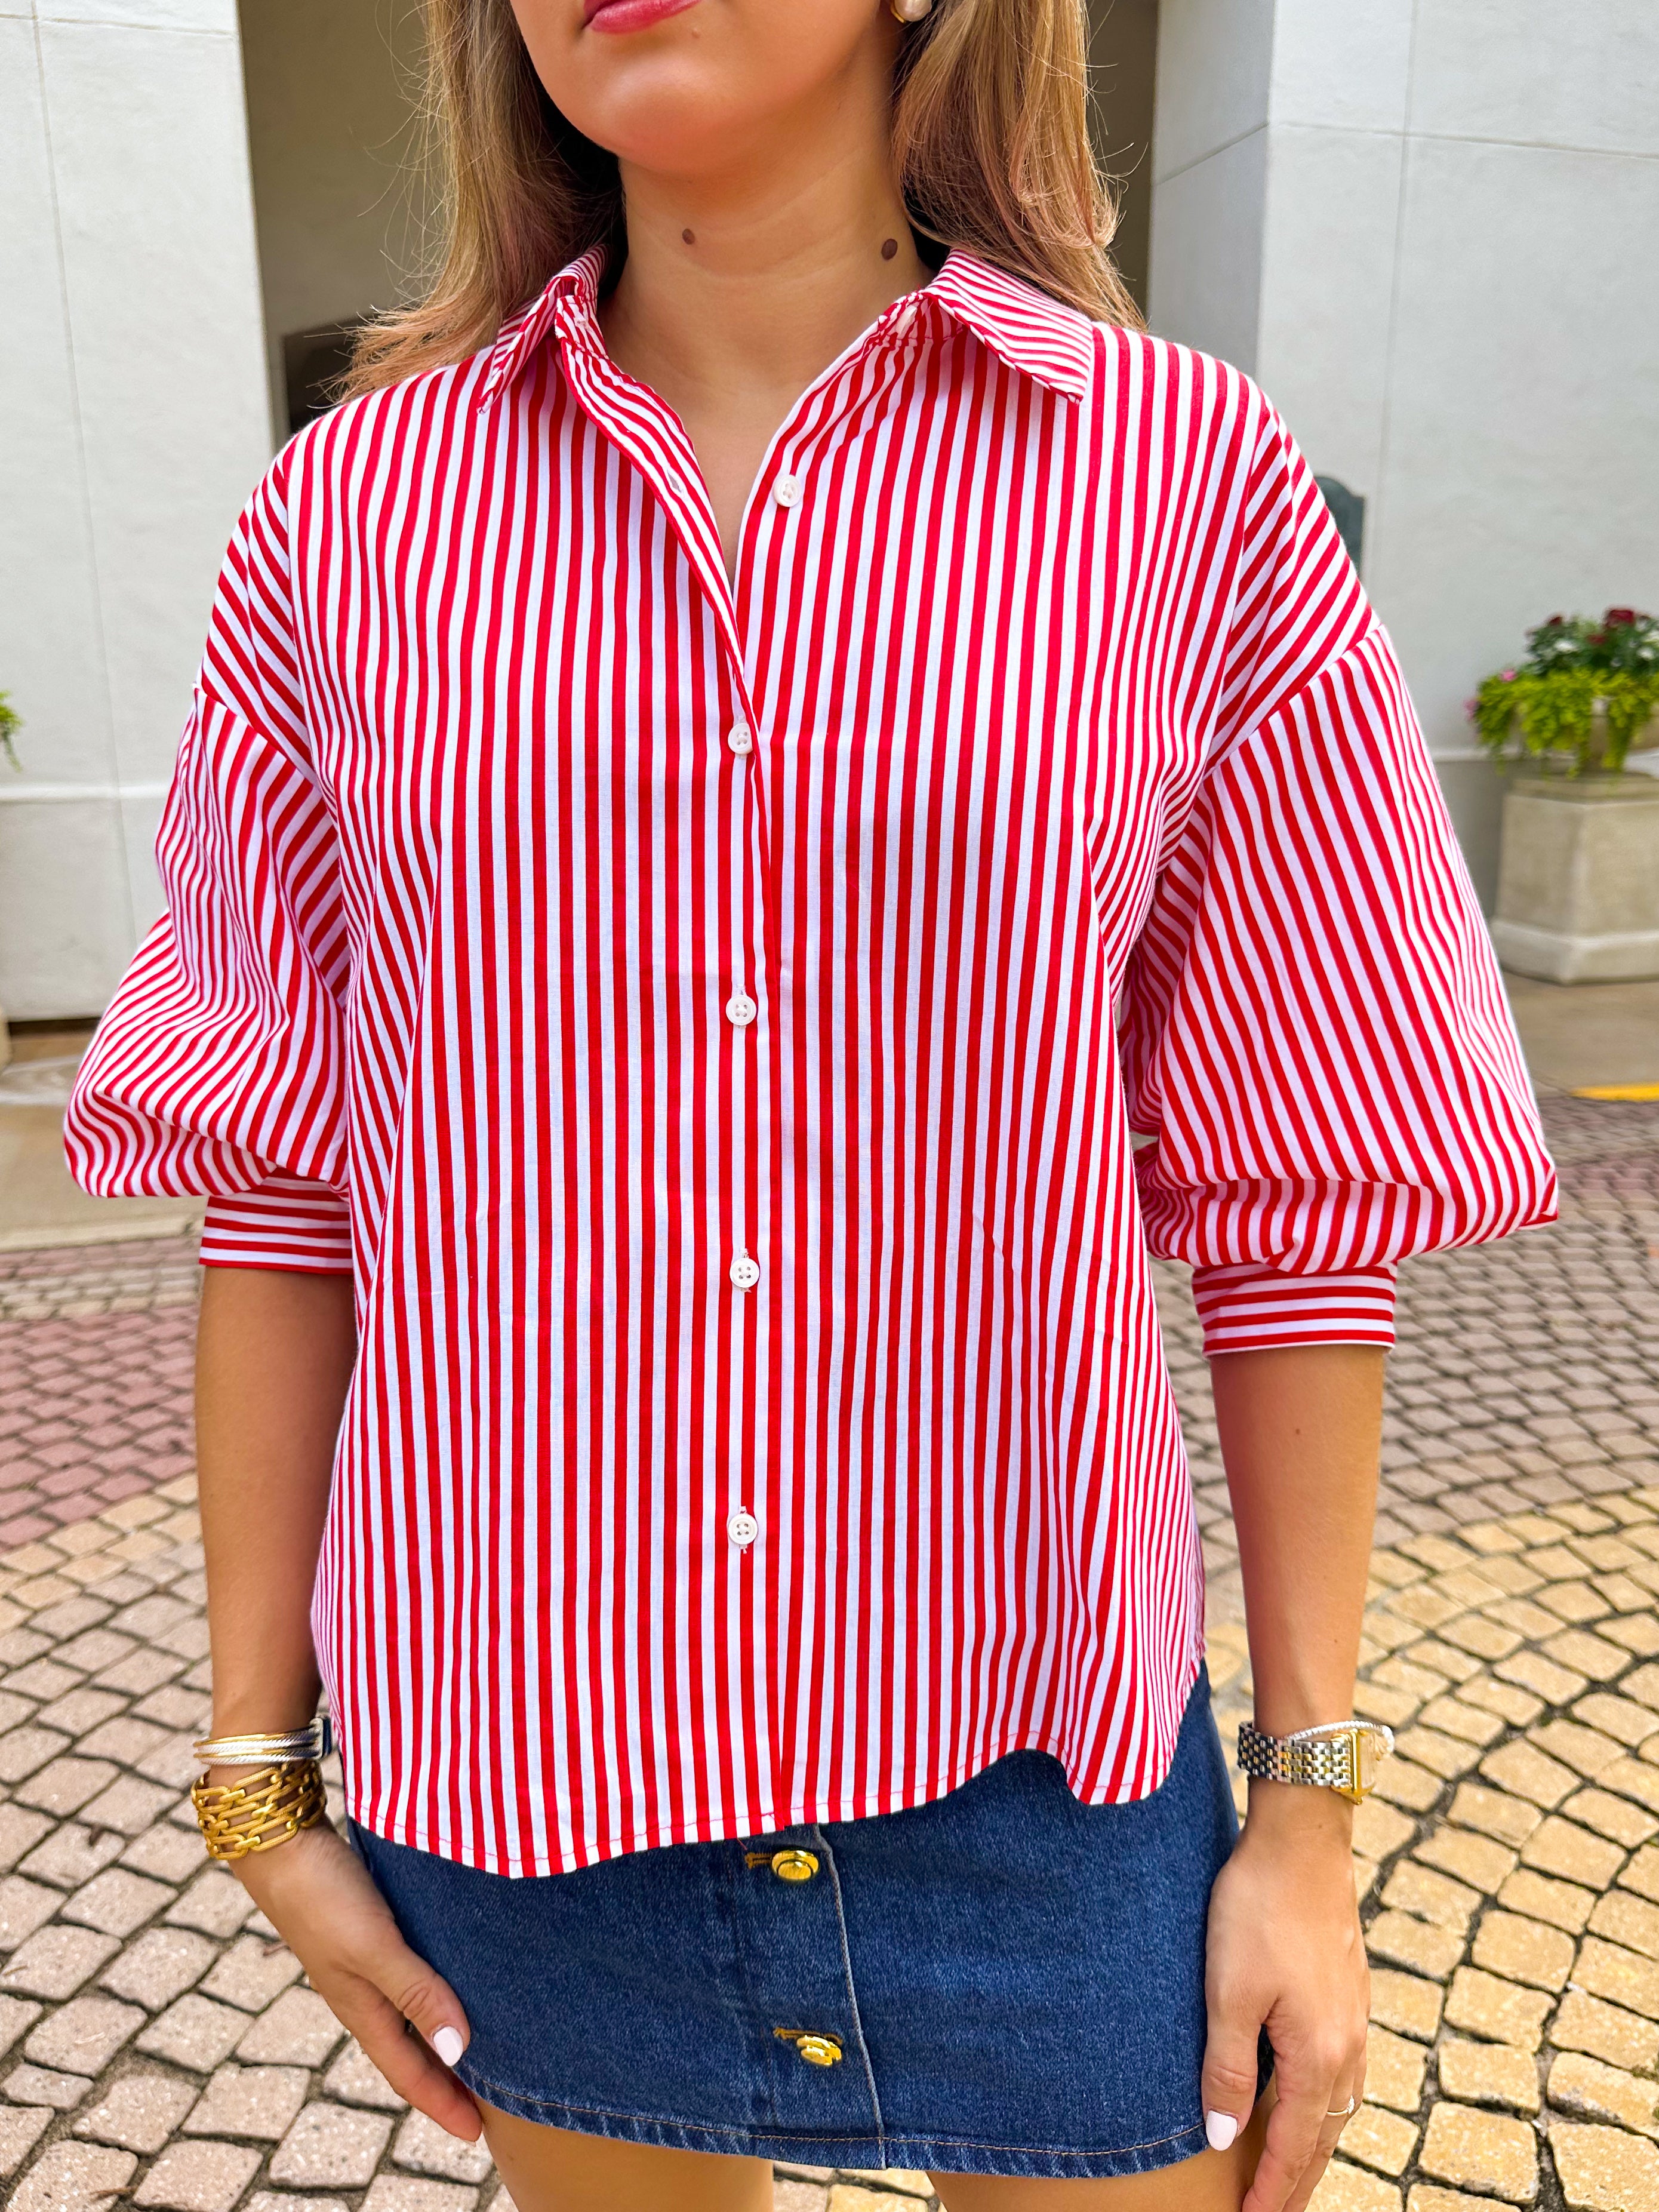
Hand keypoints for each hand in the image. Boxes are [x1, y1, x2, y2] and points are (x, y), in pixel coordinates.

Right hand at [229, 1813, 480, 2139]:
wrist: (279, 1840)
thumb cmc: (324, 1894)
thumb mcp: (373, 1946)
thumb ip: (415, 1993)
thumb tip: (457, 2051)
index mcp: (362, 2009)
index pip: (409, 2073)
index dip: (443, 2104)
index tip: (478, 2135)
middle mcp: (361, 1994)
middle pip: (410, 2052)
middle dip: (444, 2082)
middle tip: (489, 2103)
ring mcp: (360, 1964)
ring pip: (408, 2016)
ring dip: (438, 2038)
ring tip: (479, 2049)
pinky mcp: (366, 1930)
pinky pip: (407, 1979)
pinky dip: (429, 1996)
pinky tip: (449, 1980)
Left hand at [1201, 1786, 1368, 2211]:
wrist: (1301, 1841)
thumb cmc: (1257, 1910)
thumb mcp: (1228, 1992)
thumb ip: (1228, 2069)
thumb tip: (1225, 2141)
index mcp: (1319, 2056)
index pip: (1295, 2147)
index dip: (1272, 2191)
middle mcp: (1348, 2047)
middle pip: (1324, 2137)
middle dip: (1297, 2182)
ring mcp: (1355, 2019)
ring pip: (1337, 2106)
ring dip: (1312, 2145)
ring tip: (1287, 2173)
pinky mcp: (1349, 1993)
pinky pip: (1341, 2073)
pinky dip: (1322, 2105)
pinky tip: (1307, 2100)